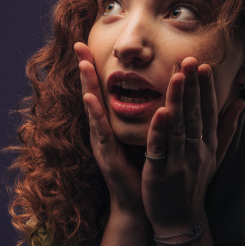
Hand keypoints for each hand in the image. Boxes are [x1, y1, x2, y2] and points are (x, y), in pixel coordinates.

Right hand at [74, 42, 143, 215]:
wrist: (143, 203)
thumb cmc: (146, 168)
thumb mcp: (150, 136)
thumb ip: (153, 114)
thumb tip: (166, 92)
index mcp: (114, 123)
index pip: (106, 89)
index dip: (99, 67)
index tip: (91, 42)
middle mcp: (104, 129)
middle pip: (93, 92)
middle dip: (86, 68)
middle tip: (78, 44)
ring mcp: (102, 142)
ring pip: (94, 108)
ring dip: (87, 84)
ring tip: (82, 63)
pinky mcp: (106, 155)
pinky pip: (101, 131)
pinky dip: (95, 114)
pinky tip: (90, 99)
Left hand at [141, 57, 243, 231]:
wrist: (180, 219)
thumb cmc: (194, 183)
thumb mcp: (214, 155)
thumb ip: (225, 128)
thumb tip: (241, 102)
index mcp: (207, 144)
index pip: (208, 111)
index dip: (207, 88)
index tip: (203, 65)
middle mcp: (196, 150)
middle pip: (195, 114)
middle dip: (193, 86)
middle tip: (190, 60)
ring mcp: (179, 160)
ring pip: (179, 126)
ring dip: (179, 100)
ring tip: (177, 76)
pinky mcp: (160, 171)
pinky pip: (161, 148)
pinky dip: (160, 131)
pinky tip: (160, 112)